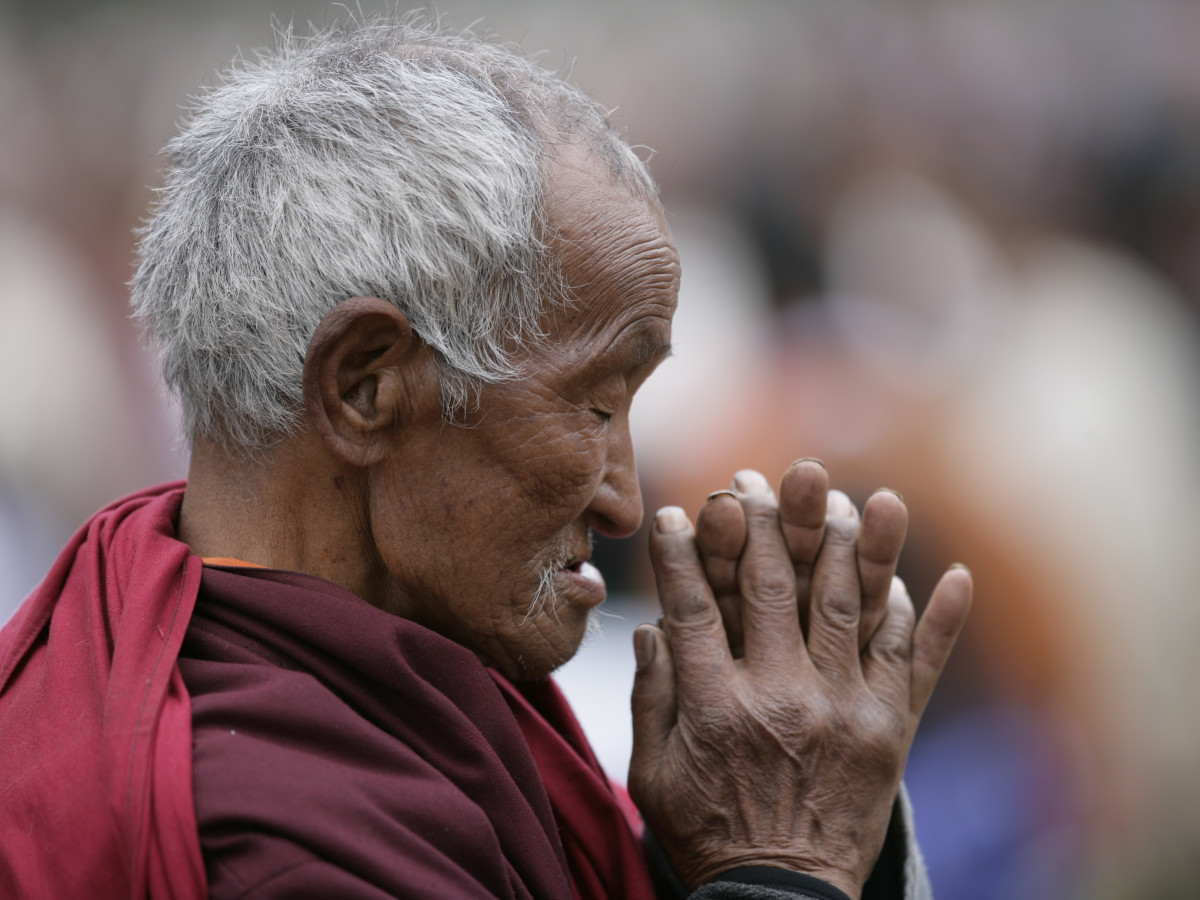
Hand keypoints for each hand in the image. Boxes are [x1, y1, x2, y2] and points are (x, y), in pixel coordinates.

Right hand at [627, 461, 971, 897]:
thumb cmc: (709, 834)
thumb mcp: (652, 776)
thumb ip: (650, 698)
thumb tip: (649, 628)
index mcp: (715, 707)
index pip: (693, 608)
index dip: (680, 554)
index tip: (675, 511)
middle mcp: (782, 697)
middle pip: (772, 588)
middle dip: (764, 522)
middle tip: (758, 477)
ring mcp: (845, 710)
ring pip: (848, 606)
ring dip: (853, 543)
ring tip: (855, 494)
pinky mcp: (890, 732)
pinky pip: (920, 666)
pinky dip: (939, 620)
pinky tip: (956, 574)